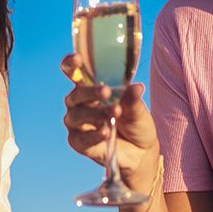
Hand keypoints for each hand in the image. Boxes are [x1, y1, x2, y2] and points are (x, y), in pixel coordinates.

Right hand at [61, 53, 159, 191]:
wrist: (141, 153)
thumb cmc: (136, 124)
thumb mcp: (138, 110)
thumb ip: (133, 100)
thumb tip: (136, 87)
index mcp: (90, 90)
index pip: (74, 74)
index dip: (71, 65)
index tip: (77, 58)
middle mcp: (79, 105)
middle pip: (75, 95)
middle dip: (89, 92)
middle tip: (106, 92)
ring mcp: (77, 124)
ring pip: (76, 116)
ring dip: (95, 113)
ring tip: (114, 113)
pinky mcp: (79, 143)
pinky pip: (81, 138)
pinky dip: (93, 134)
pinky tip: (105, 131)